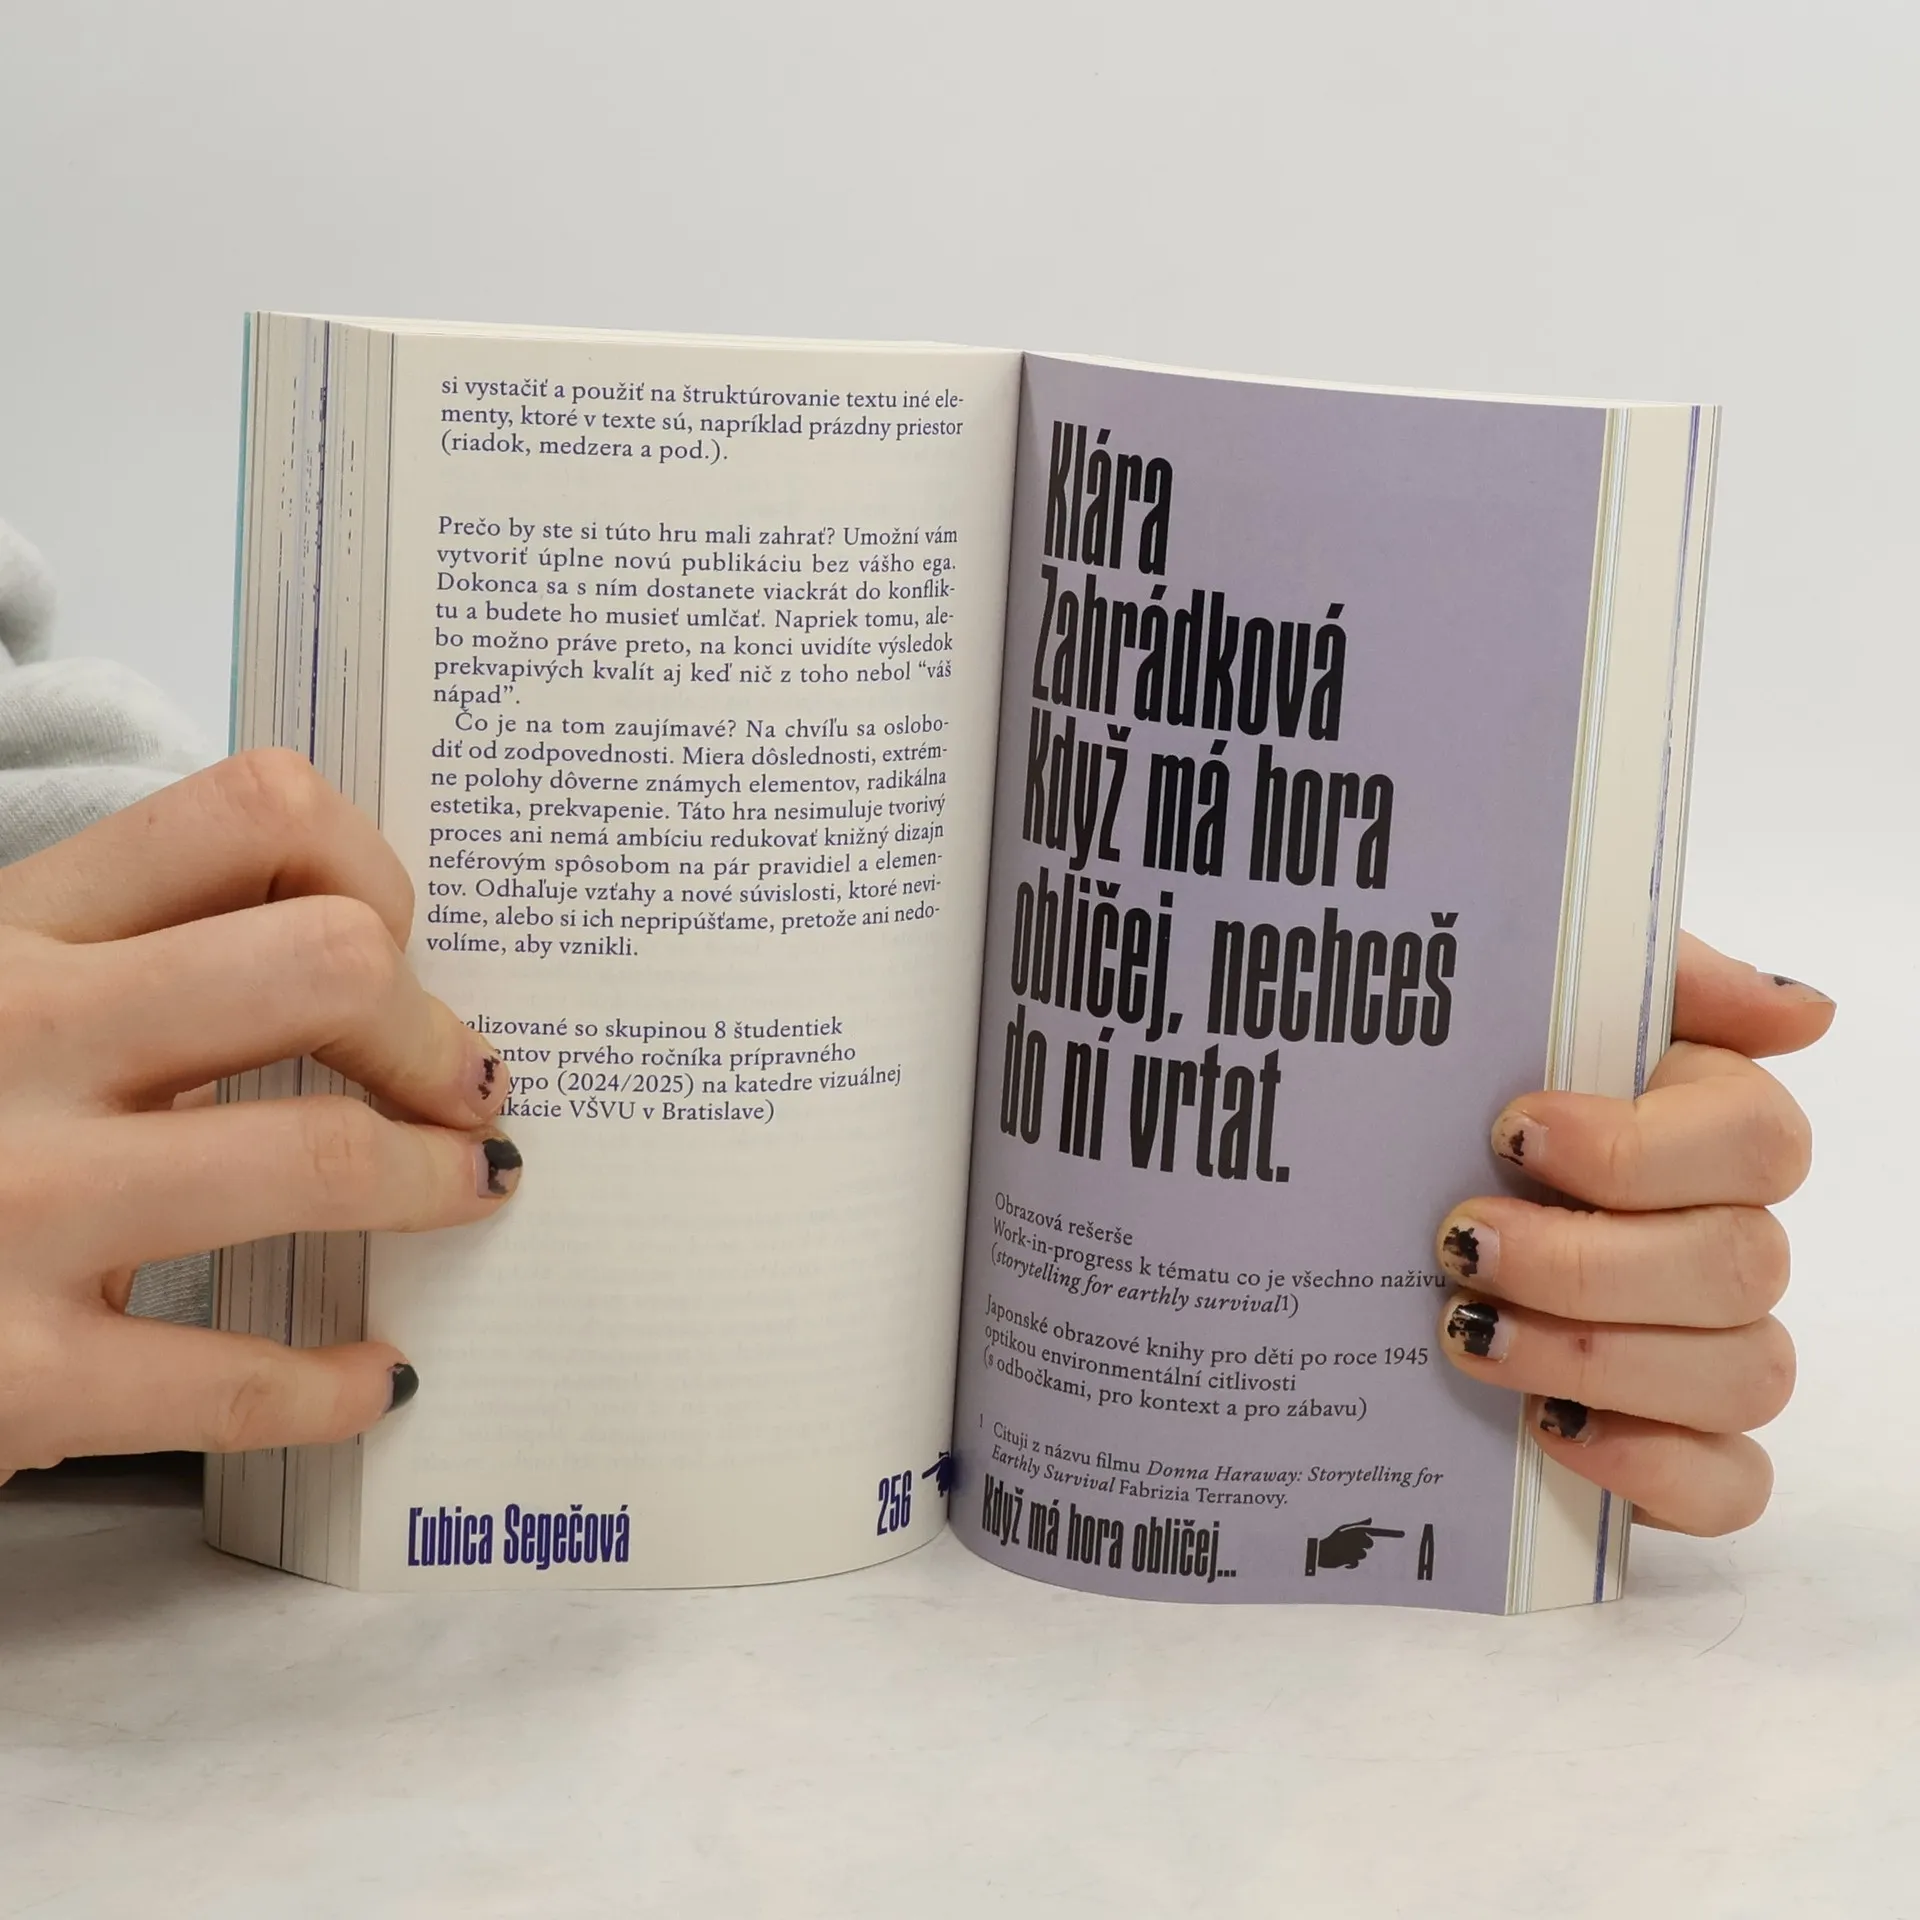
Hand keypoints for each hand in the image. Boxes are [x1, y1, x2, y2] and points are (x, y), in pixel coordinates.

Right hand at [0, 751, 520, 1484]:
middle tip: (468, 1085)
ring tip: (470, 1190)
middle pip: (328, 964)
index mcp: (9, 931)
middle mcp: (15, 1037)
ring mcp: (15, 1206)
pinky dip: (340, 1385)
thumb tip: (368, 962)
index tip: (396, 944)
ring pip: (322, 1156)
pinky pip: (239, 1376)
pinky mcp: (15, 1378)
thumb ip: (127, 959)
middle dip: (433, 1030)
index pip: (253, 809)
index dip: (375, 869)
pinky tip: (376, 1377)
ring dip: (437, 1180)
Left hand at [1434, 932, 1831, 1534]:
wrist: (1385, 1211)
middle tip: (1461, 1244)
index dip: (1638, 1149)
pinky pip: (1732, 1486)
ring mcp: (1717, 1352)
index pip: (1757, 1140)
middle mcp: (1731, 1240)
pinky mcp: (1682, 1449)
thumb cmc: (1472, 1102)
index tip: (1511, 1134)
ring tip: (1467, 1331)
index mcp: (1709, 1129)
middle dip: (1586, 1263)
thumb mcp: (1536, 1007)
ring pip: (1744, 1374)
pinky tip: (1548, 1429)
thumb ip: (1663, 980)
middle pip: (1739, 1265)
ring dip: (1595, 1358)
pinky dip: (1652, 1469)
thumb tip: (1805, 1012)